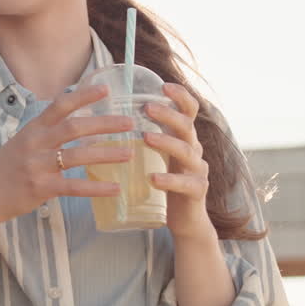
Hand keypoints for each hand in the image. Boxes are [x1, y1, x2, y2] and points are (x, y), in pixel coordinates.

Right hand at [0, 85, 134, 228]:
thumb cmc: (2, 170)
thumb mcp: (20, 144)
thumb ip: (44, 134)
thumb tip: (75, 125)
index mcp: (31, 129)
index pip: (59, 105)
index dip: (83, 96)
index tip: (106, 90)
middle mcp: (35, 144)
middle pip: (75, 127)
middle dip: (105, 124)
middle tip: (129, 123)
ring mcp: (37, 166)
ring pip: (78, 156)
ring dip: (107, 154)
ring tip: (129, 154)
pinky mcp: (40, 188)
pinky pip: (74, 187)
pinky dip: (96, 188)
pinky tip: (114, 188)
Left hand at [143, 83, 216, 240]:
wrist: (185, 220)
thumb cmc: (164, 183)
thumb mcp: (155, 156)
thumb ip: (142, 137)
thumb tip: (107, 117)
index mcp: (183, 138)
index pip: (188, 111)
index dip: (180, 96)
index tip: (163, 85)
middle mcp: (194, 150)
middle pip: (186, 126)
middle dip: (168, 114)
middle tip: (147, 106)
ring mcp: (197, 170)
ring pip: (187, 151)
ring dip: (166, 142)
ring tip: (146, 137)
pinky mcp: (197, 192)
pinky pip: (186, 183)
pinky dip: (169, 180)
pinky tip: (153, 179)